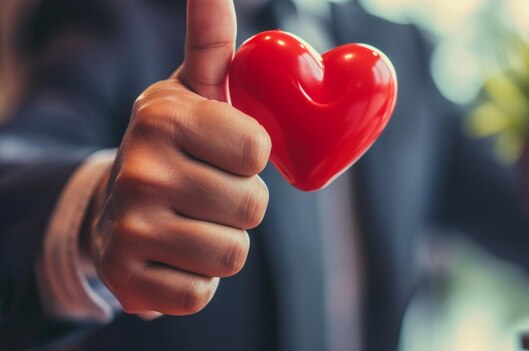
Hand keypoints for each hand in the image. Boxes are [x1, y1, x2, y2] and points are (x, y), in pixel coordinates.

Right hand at [82, 0, 270, 315]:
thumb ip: (210, 39)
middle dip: (239, 203)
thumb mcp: (191, 90)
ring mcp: (130, 228)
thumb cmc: (176, 146)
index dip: (251, 158)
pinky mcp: (126, 281)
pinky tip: (171, 255)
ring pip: (231, 253)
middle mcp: (140, 169)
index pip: (257, 152)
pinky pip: (202, 293)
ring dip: (221, 242)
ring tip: (189, 222)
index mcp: (164, 116)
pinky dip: (196, 279)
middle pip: (251, 207)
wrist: (114, 208)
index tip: (224, 152)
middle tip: (204, 192)